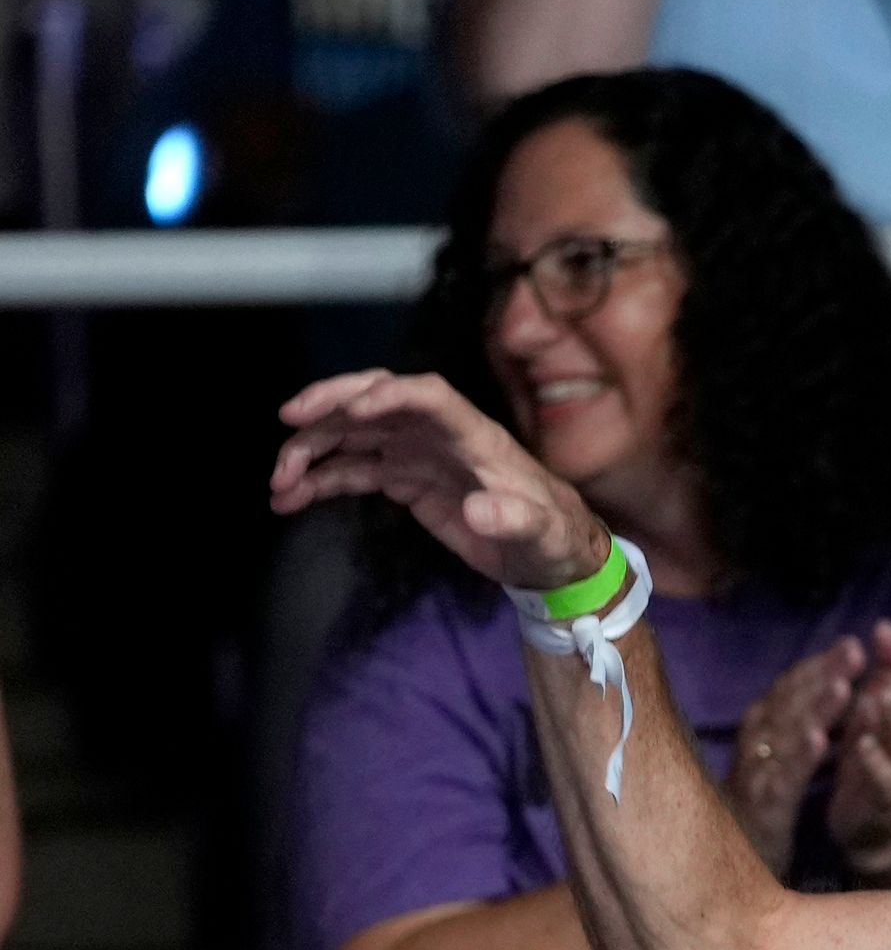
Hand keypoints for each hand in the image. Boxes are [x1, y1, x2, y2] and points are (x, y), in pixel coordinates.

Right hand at [270, 371, 609, 597]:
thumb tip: (482, 509)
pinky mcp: (404, 480)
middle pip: (377, 400)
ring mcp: (417, 454)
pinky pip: (352, 469)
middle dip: (331, 404)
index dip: (390, 394)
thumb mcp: (542, 531)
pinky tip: (289, 499)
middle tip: (289, 419)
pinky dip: (320, 480)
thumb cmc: (551, 534)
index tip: (352, 409)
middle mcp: (439, 435)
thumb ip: (515, 519)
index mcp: (475, 435)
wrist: (548, 556)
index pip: (429, 396)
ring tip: (279, 482)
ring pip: (352, 435)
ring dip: (312, 450)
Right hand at [729, 638, 862, 876]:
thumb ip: (796, 729)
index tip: (852, 644)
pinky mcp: (760, 814)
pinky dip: (799, 759)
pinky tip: (823, 741)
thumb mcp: (779, 765)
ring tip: (844, 686)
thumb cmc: (759, 812)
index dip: (818, 667)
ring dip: (812, 709)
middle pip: (785, 705)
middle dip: (821, 675)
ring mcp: (753, 782)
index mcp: (759, 738)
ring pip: (782, 738)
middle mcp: (752, 752)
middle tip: (855, 649)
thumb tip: (827, 688)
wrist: (723, 878)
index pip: (787, 693)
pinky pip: (780, 783)